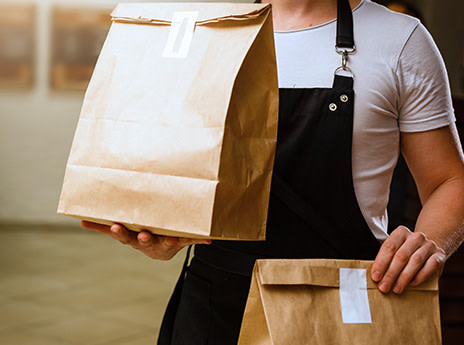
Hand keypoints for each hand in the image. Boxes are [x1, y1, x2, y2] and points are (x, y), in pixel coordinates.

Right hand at [81, 221, 210, 259]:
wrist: (161, 249)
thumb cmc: (138, 233)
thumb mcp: (122, 231)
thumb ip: (101, 226)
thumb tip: (78, 220)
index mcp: (132, 238)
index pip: (123, 236)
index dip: (120, 232)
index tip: (116, 227)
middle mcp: (147, 242)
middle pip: (143, 241)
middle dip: (142, 238)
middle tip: (142, 235)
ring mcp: (164, 243)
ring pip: (166, 242)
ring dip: (170, 241)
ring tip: (173, 239)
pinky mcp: (179, 242)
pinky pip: (190, 240)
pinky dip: (199, 239)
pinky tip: (209, 239)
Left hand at [371, 226, 445, 293]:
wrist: (429, 246)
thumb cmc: (407, 251)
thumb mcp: (396, 249)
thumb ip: (387, 259)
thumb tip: (377, 276)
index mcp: (401, 232)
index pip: (389, 247)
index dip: (380, 263)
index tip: (375, 277)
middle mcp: (416, 237)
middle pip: (401, 256)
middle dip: (390, 273)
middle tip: (384, 286)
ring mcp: (429, 245)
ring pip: (415, 262)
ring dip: (404, 278)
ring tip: (396, 289)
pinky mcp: (440, 255)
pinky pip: (430, 266)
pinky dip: (420, 277)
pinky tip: (411, 284)